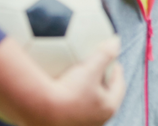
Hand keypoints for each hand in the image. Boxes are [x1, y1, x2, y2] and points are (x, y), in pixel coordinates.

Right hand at [0, 36, 125, 125]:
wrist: (39, 111)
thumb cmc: (68, 90)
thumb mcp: (90, 67)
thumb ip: (105, 53)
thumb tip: (116, 40)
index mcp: (108, 107)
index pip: (119, 86)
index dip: (116, 71)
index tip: (112, 61)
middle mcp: (96, 120)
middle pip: (103, 95)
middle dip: (100, 81)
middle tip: (96, 67)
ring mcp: (79, 123)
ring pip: (86, 102)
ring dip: (83, 89)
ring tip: (76, 76)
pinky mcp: (63, 123)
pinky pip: (69, 105)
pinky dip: (68, 95)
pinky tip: (56, 85)